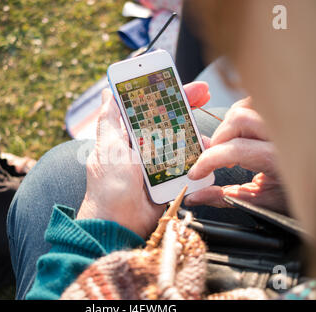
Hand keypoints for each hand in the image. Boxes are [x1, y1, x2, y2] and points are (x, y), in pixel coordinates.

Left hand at [77, 82, 210, 238]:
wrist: (119, 225)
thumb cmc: (108, 186)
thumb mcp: (108, 148)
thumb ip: (109, 120)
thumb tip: (108, 92)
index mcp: (127, 137)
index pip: (148, 108)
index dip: (165, 93)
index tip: (180, 82)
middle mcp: (144, 147)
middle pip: (169, 120)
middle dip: (186, 106)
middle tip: (204, 93)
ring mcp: (158, 163)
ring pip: (182, 141)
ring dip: (196, 134)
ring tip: (206, 131)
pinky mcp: (170, 179)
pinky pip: (187, 163)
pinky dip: (199, 157)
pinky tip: (208, 151)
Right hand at [185, 97, 287, 212]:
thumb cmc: (295, 195)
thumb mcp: (260, 202)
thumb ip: (226, 197)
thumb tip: (195, 196)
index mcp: (279, 159)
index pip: (234, 150)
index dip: (207, 161)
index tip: (196, 173)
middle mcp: (285, 134)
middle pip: (237, 119)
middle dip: (218, 139)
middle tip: (215, 159)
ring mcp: (287, 119)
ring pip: (245, 105)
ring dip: (229, 124)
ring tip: (230, 144)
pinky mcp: (287, 112)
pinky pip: (255, 101)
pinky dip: (242, 113)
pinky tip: (243, 132)